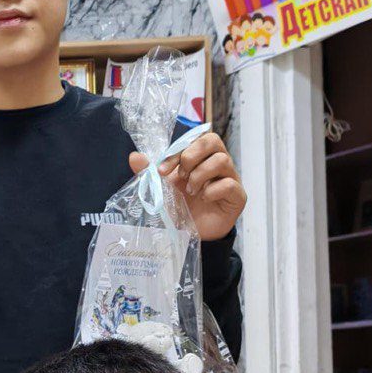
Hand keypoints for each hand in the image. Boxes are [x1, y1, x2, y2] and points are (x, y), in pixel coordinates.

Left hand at [130, 131, 246, 241]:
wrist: (189, 234)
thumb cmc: (179, 208)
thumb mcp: (161, 189)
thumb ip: (149, 172)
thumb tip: (134, 156)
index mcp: (200, 158)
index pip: (195, 138)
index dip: (178, 150)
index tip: (162, 170)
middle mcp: (217, 164)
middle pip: (213, 140)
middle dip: (191, 156)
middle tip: (180, 176)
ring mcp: (230, 178)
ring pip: (222, 160)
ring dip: (200, 175)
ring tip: (190, 191)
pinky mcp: (238, 197)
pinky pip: (230, 184)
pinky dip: (213, 191)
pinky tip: (204, 199)